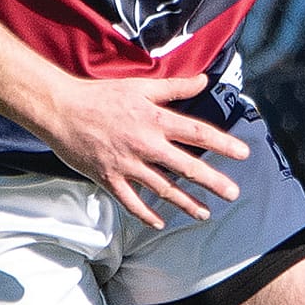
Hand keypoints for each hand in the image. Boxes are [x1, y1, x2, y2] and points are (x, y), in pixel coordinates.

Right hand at [36, 72, 251, 229]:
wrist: (60, 109)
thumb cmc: (100, 95)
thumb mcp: (140, 85)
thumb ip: (175, 87)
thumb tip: (204, 81)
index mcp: (154, 119)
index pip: (197, 133)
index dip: (222, 144)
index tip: (243, 154)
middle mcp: (145, 144)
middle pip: (186, 166)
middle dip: (212, 181)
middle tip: (233, 193)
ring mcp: (127, 164)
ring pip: (163, 189)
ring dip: (186, 203)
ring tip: (205, 213)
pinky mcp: (108, 178)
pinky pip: (131, 202)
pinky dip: (146, 215)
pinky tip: (160, 223)